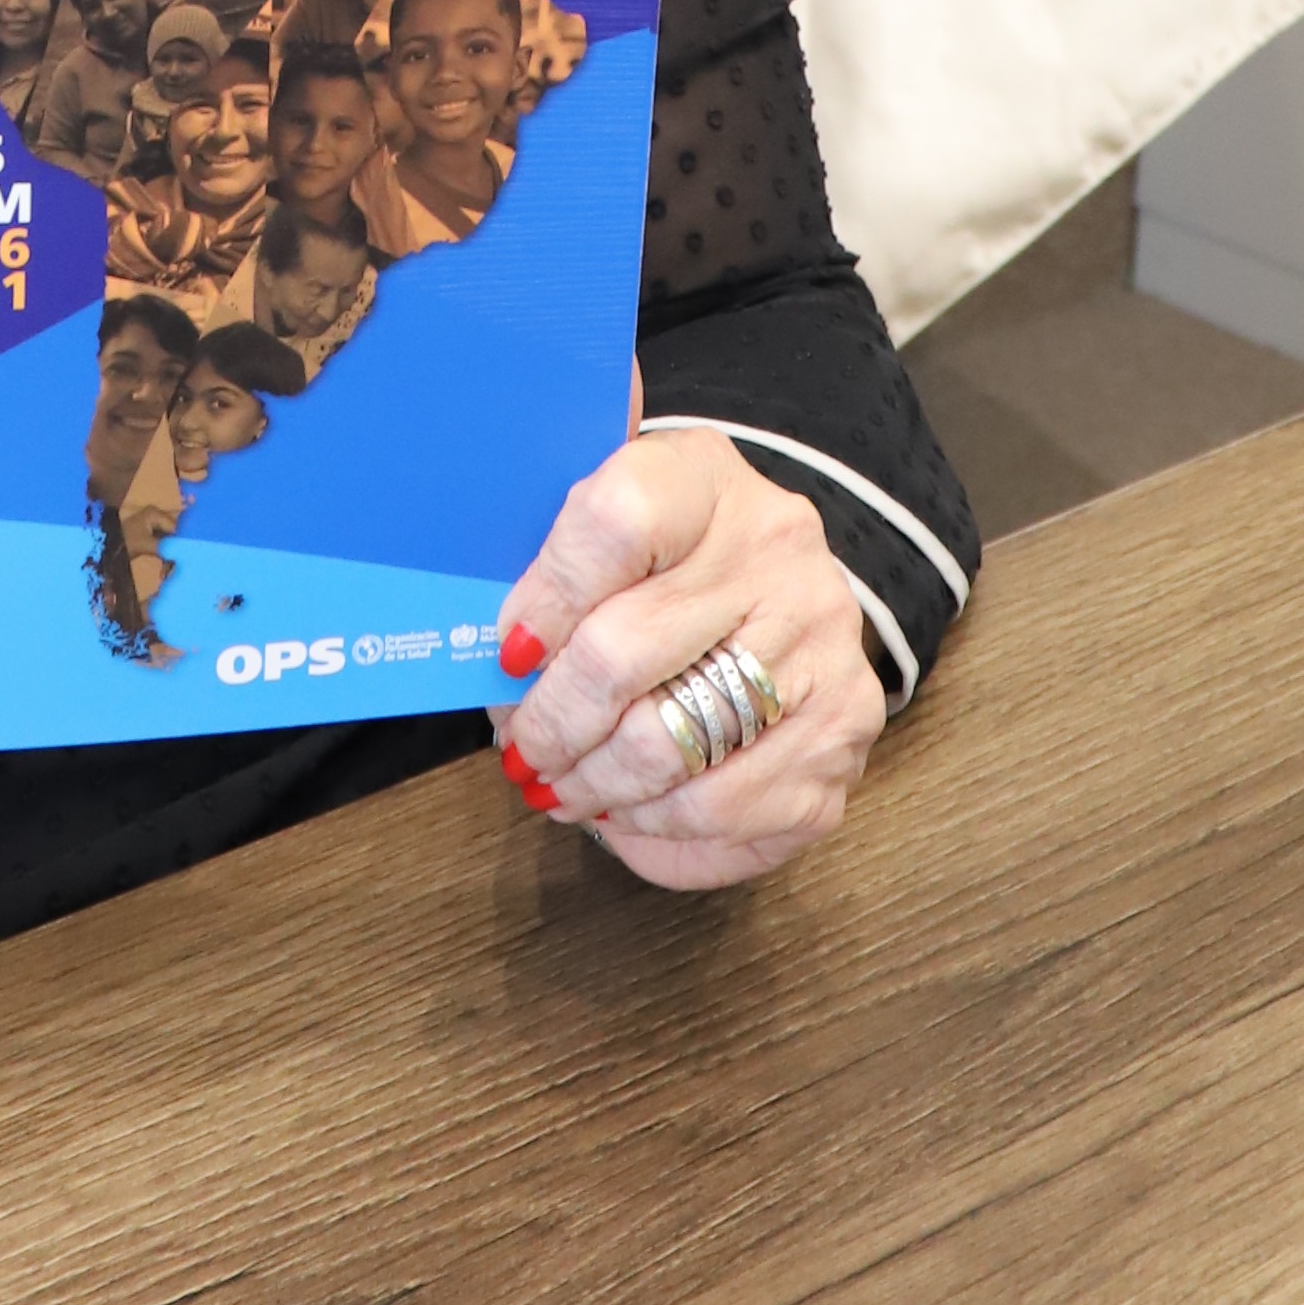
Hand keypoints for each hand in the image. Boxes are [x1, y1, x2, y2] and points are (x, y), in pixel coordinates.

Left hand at [491, 429, 881, 890]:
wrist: (780, 587)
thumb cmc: (664, 560)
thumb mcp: (607, 511)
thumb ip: (543, 532)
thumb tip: (460, 564)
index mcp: (705, 476)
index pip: (616, 520)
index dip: (546, 596)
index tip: (506, 651)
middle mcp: (778, 550)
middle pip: (625, 651)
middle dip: (551, 720)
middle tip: (519, 746)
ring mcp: (822, 642)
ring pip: (669, 745)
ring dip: (592, 784)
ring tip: (558, 784)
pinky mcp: (843, 731)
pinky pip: (724, 810)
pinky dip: (653, 828)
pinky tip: (621, 812)